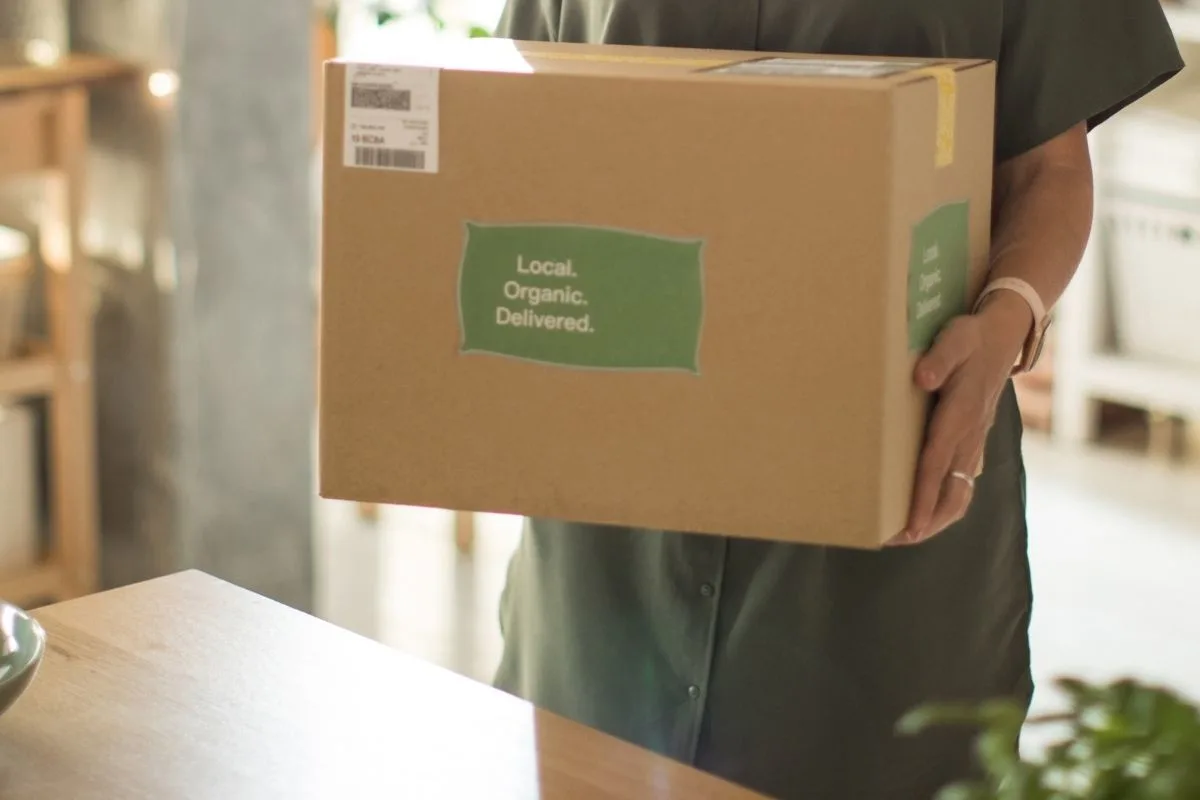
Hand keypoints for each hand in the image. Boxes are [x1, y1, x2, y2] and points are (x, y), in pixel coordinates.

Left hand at [889, 291, 1032, 545]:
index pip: (936, 465)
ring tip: (907, 535)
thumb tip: (922, 377)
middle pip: (950, 491)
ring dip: (936, 517)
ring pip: (960, 492)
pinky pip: (962, 481)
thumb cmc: (971, 337)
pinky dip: (945, 502)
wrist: (1005, 336)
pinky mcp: (973, 441)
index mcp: (959, 415)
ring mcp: (974, 442)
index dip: (922, 497)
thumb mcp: (955, 338)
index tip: (908, 526)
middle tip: (895, 539)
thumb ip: (940, 357)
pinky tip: (927, 513)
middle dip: (926, 520)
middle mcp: (969, 436)